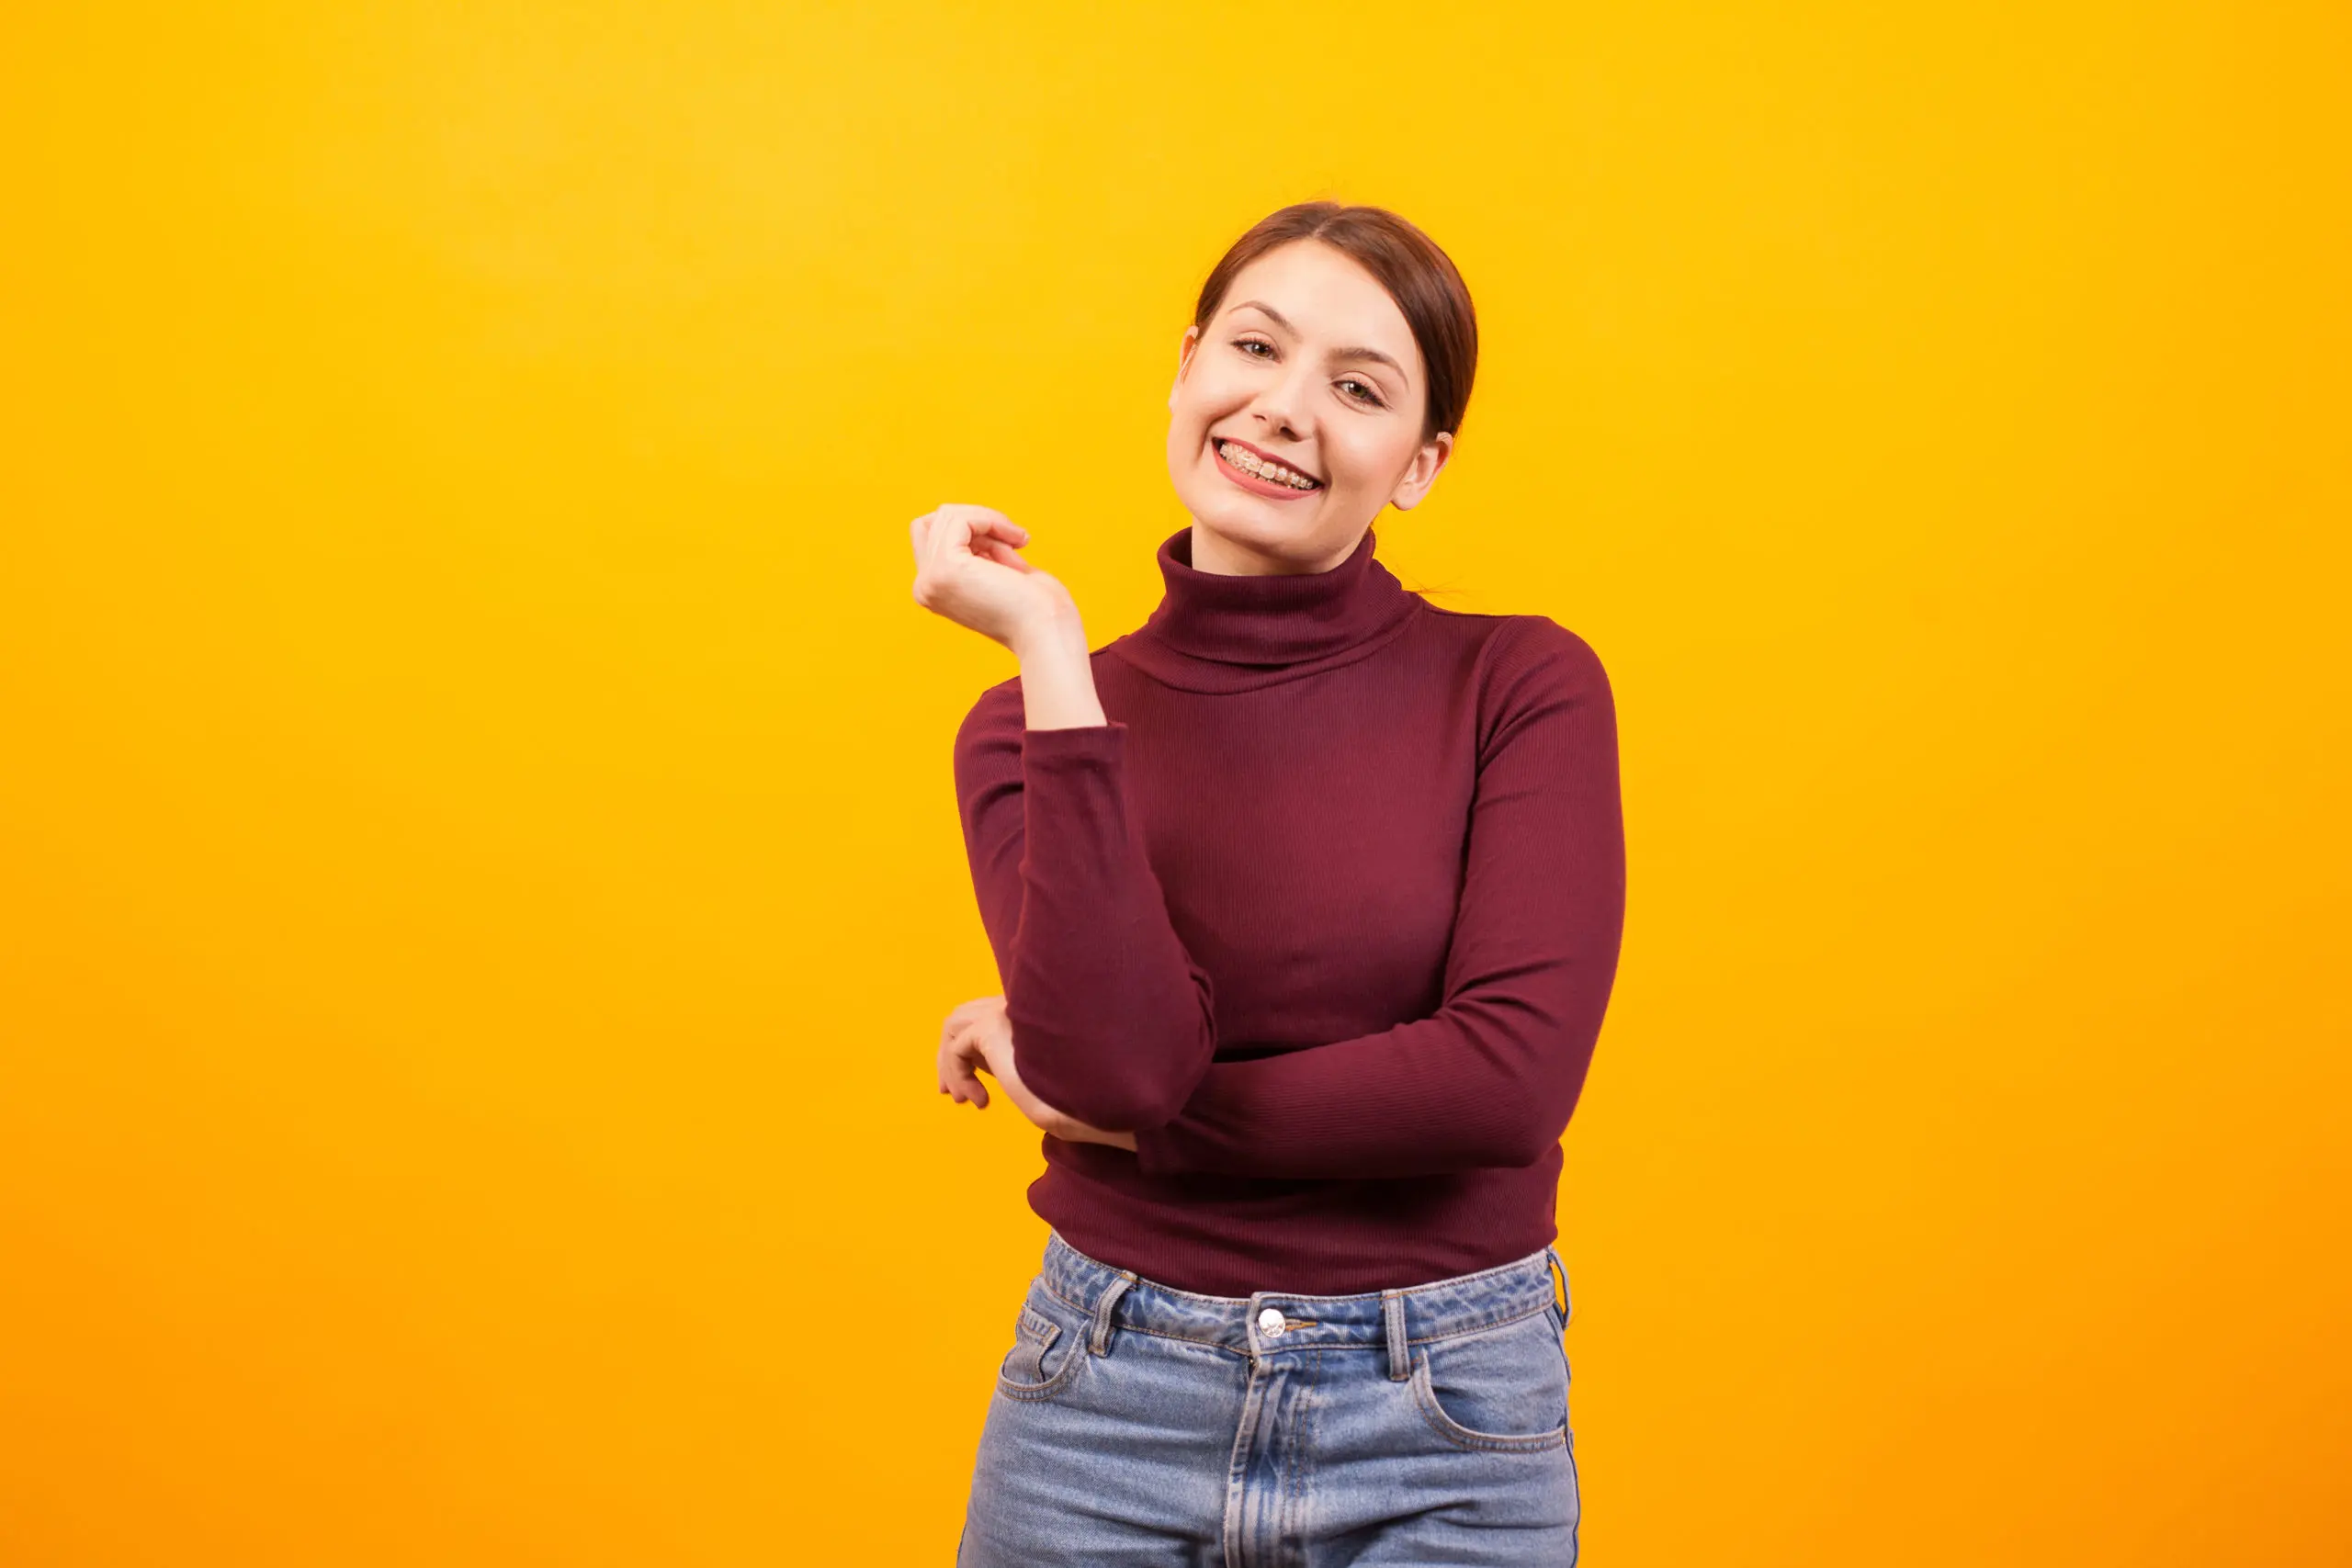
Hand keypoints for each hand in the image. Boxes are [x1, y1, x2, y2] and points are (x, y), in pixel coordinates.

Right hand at [909, 504, 1081, 655]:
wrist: (1048, 631)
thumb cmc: (1037, 607)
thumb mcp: (999, 570)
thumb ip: (979, 549)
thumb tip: (973, 518)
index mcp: (934, 591)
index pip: (931, 536)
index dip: (971, 531)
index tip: (1008, 546)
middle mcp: (924, 587)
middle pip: (935, 521)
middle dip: (978, 521)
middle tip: (1013, 541)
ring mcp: (931, 579)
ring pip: (948, 515)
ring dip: (990, 521)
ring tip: (1017, 544)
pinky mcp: (946, 568)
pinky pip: (960, 519)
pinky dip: (992, 521)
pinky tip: (1017, 542)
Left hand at [937, 994, 1136, 1150]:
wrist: (1089, 1098)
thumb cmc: (1073, 1094)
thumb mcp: (1033, 1072)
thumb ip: (1007, 1058)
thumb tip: (976, 1062)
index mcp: (1030, 1010)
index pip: (984, 1014)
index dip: (969, 1049)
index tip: (969, 1088)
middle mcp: (1017, 1003)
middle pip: (963, 1016)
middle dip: (950, 1055)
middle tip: (952, 1095)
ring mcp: (1004, 1011)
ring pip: (954, 1027)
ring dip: (950, 1065)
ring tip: (963, 1099)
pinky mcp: (991, 1026)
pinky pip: (956, 1047)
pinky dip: (958, 1073)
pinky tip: (978, 1099)